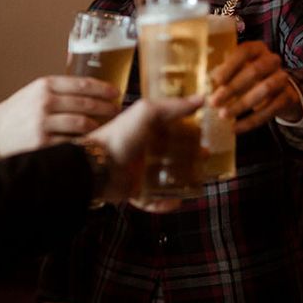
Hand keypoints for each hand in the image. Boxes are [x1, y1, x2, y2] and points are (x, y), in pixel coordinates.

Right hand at [0, 76, 119, 159]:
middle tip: (117, 111)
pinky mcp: (42, 144)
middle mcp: (44, 102)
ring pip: (83, 124)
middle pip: (86, 104)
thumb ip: (58, 91)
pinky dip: (84, 142)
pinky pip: (72, 142)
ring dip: (99, 126)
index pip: (82, 84)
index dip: (103, 89)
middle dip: (107, 108)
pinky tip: (91, 142)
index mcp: (44, 85)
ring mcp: (43, 124)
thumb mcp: (33, 93)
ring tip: (107, 128)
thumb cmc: (16, 114)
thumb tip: (91, 91)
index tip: (116, 92)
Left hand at [85, 95, 203, 201]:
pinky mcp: (134, 190)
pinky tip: (175, 203)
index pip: (172, 128)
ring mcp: (139, 170)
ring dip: (181, 182)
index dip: (189, 131)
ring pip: (166, 177)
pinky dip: (164, 203)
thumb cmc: (121, 135)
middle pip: (172, 153)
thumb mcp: (147, 113)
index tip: (206, 134)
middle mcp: (144, 148)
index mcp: (147, 129)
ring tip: (197, 184)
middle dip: (190, 157)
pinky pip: (153, 200)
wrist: (96, 166)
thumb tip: (202, 98)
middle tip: (205, 158)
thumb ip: (173, 106)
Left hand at [209, 41, 302, 133]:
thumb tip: (205, 85)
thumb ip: (221, 74)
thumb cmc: (246, 77)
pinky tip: (236, 127)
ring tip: (223, 115)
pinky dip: (252, 120)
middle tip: (214, 102)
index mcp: (256, 49)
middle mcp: (272, 60)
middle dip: (232, 88)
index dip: (230, 65)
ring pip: (265, 89)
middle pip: (254, 70)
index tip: (216, 80)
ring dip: (242, 104)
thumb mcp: (234, 71)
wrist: (276, 91)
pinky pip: (272, 109)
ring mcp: (283, 77)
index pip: (244, 51)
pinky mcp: (289, 96)